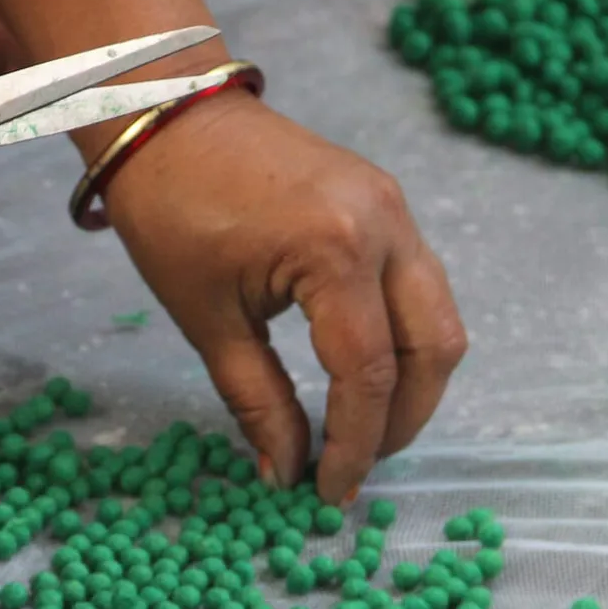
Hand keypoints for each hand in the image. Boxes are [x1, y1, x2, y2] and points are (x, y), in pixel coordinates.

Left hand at [102, 92, 465, 503]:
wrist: (168, 115)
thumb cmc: (172, 210)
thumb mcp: (209, 321)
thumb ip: (258, 402)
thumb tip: (285, 472)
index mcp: (336, 251)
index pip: (369, 375)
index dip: (354, 445)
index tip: (328, 493)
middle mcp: (385, 226)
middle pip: (433, 349)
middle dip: (402, 421)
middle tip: (354, 466)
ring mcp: (395, 209)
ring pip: (439, 320)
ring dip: (412, 384)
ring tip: (360, 430)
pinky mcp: (388, 204)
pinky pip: (420, 288)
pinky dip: (404, 340)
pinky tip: (362, 376)